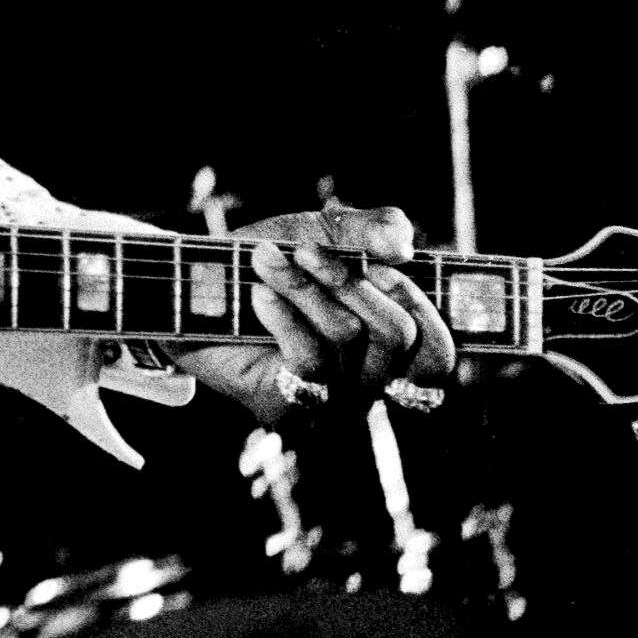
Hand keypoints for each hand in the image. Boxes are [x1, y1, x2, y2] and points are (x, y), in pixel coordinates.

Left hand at [178, 203, 457, 424]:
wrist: (197, 281)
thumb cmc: (275, 256)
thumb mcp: (329, 230)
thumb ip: (375, 228)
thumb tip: (403, 247)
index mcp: (394, 349)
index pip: (439, 355)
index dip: (424, 309)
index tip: (387, 267)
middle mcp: (373, 383)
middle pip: (396, 334)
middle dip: (348, 280)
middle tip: (304, 251)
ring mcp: (334, 403)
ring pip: (347, 337)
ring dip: (304, 287)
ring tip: (265, 260)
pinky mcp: (292, 409)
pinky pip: (309, 361)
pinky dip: (283, 315)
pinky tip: (258, 294)